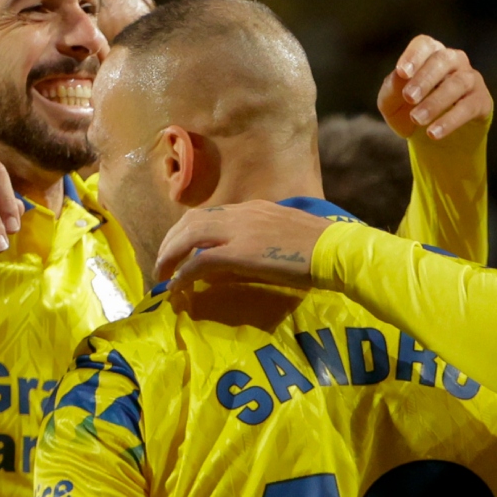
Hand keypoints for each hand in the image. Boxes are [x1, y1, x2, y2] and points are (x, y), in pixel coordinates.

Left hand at [152, 200, 332, 287]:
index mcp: (252, 208)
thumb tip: (249, 253)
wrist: (334, 249)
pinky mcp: (239, 253)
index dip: (186, 232)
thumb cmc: (320, 246)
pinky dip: (183, 274)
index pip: (208, 214)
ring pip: (188, 237)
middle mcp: (240, 214)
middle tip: (162, 265)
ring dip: (169, 256)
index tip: (178, 249)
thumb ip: (263, 237)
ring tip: (162, 276)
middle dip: (169, 243)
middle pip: (190, 222)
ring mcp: (238, 232)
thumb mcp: (285, 233)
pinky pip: (200, 261)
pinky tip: (177, 288)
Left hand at [377, 34, 491, 142]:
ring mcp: (471, 79)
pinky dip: (450, 120)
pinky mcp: (482, 100)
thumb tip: (399, 77)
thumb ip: (391, 88)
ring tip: (417, 119)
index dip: (414, 56)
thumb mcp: (391, 102)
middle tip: (409, 97)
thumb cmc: (409, 109)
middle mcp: (454, 60)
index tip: (402, 72)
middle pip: (442, 60)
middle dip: (425, 79)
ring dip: (436, 101)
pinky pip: (469, 107)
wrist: (432, 137)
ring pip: (458, 83)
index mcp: (430, 54)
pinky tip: (433, 133)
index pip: (424, 45)